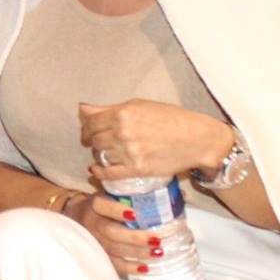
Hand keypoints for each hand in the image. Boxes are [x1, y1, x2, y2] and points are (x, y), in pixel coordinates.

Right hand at [62, 190, 161, 277]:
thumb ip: (125, 197)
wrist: (76, 218)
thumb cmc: (102, 207)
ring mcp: (92, 241)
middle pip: (110, 231)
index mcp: (94, 205)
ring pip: (112, 249)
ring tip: (157, 252)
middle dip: (134, 237)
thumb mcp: (108, 196)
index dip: (116, 210)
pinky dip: (129, 268)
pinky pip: (112, 264)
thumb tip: (158, 196)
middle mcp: (90, 223)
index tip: (135, 214)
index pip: (101, 205)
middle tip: (156, 239)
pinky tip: (145, 268)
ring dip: (136, 252)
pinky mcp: (97, 255)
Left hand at [79, 99, 231, 185]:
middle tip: (97, 142)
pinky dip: (99, 172)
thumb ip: (108, 108)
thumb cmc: (172, 119)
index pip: (91, 122)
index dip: (86, 127)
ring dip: (99, 155)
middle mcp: (123, 132)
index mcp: (123, 113)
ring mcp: (129, 152)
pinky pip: (108, 174)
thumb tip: (82, 108)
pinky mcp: (137, 169)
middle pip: (94, 139)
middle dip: (92, 141)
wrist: (198, 139)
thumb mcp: (140, 105)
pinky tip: (97, 170)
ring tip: (106, 153)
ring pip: (99, 155)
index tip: (87, 131)